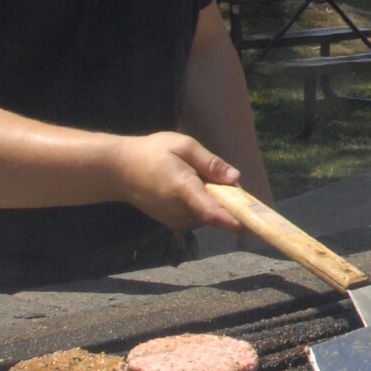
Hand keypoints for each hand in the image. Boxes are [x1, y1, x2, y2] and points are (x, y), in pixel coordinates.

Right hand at [110, 131, 248, 231]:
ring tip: (195, 176)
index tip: (252, 223)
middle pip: (217, 211)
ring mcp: (175, 219)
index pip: (213, 212)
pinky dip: (202, 203)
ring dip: (213, 199)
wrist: (118, 170)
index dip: (234, 219)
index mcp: (184, 190)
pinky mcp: (173, 222)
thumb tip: (235, 178)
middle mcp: (180, 211)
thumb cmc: (151, 153)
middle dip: (227, 197)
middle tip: (221, 176)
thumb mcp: (183, 146)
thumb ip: (211, 163)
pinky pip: (197, 214)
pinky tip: (188, 185)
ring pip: (208, 213)